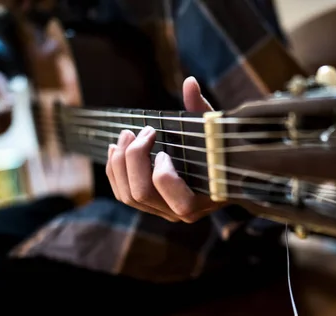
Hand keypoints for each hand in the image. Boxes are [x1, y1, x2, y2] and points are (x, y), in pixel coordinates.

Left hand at [106, 77, 221, 222]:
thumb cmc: (220, 150)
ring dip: (119, 164)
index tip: (164, 150)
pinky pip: (123, 194)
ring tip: (125, 135)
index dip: (165, 176)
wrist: (221, 173)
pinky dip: (114, 172)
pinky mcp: (150, 205)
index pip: (180, 204)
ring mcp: (163, 211)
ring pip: (128, 196)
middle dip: (134, 160)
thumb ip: (202, 110)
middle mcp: (181, 213)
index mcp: (204, 200)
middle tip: (141, 132)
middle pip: (143, 195)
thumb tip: (190, 82)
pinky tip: (116, 149)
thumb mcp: (214, 130)